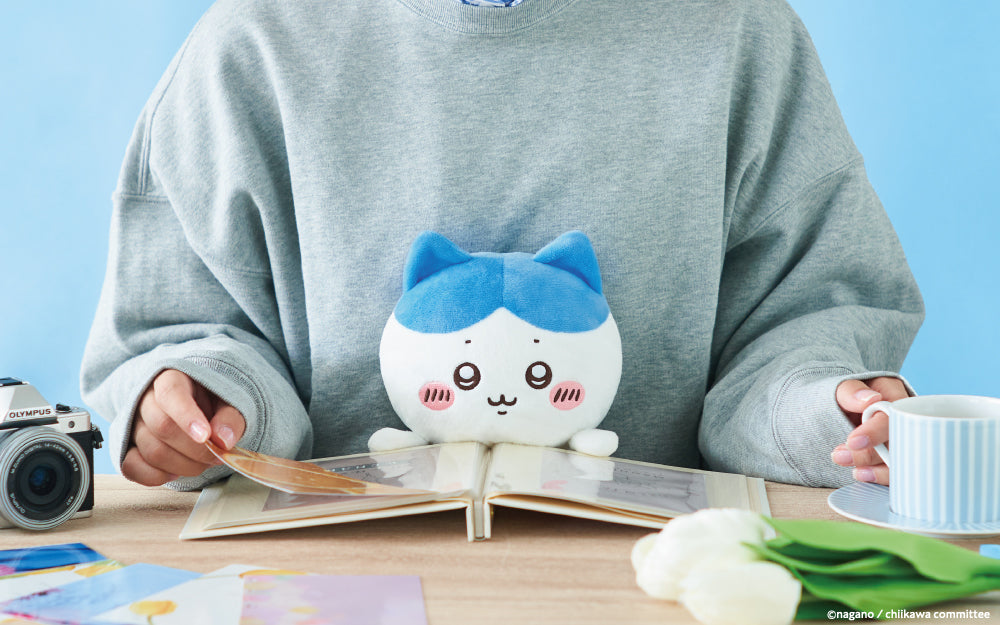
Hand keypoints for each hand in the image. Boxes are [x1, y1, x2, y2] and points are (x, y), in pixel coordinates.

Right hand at [123, 369, 245, 485]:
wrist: (195, 407)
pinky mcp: (126, 447)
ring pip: (151, 450)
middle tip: (217, 456)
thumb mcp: (229, 402)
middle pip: (162, 426)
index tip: (206, 436)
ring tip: (202, 462)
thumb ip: (230, 418)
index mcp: (172, 378)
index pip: (171, 394)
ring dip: (183, 466)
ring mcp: (133, 423)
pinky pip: (131, 467)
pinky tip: (177, 471)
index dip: (187, 417)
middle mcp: (146, 398)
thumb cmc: (211, 402)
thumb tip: (224, 441)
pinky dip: (158, 476)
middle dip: (195, 449)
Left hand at [831, 377, 907, 484]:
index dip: (875, 432)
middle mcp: (906, 423)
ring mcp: (904, 443)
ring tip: (846, 464)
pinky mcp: (897, 458)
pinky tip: (861, 475)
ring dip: (873, 469)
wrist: (847, 404)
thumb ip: (852, 390)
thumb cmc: (850, 393)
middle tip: (841, 456)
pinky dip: (878, 477)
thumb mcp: (845, 386)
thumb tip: (869, 399)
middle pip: (899, 445)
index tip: (853, 442)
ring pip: (901, 463)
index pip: (893, 418)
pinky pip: (895, 472)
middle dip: (868, 455)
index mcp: (898, 400)